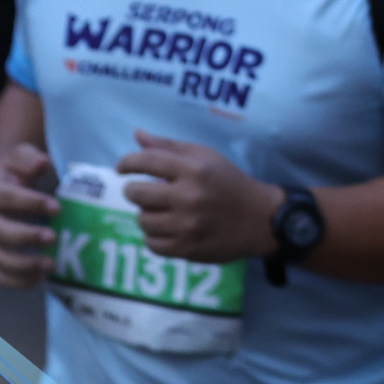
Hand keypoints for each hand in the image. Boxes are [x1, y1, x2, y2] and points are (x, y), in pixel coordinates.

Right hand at [0, 144, 60, 288]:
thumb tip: (41, 164)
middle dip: (26, 237)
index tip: (57, 208)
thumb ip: (29, 158)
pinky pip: (2, 276)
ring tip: (52, 264)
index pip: (5, 198)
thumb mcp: (22, 156)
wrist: (7, 182)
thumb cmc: (20, 169)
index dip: (30, 203)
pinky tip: (43, 278)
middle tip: (54, 238)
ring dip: (24, 265)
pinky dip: (20, 282)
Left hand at [116, 130, 282, 264]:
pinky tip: (168, 229)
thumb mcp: (206, 158)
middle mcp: (189, 196)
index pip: (146, 161)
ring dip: (147, 215)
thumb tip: (137, 135)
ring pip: (142, 221)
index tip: (122, 168)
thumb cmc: (230, 183)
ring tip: (161, 212)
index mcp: (194, 169)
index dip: (127, 163)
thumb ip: (170, 147)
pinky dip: (155, 237)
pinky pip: (152, 244)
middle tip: (144, 192)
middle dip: (134, 191)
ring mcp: (188, 225)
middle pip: (136, 193)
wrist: (261, 219)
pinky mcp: (188, 248)